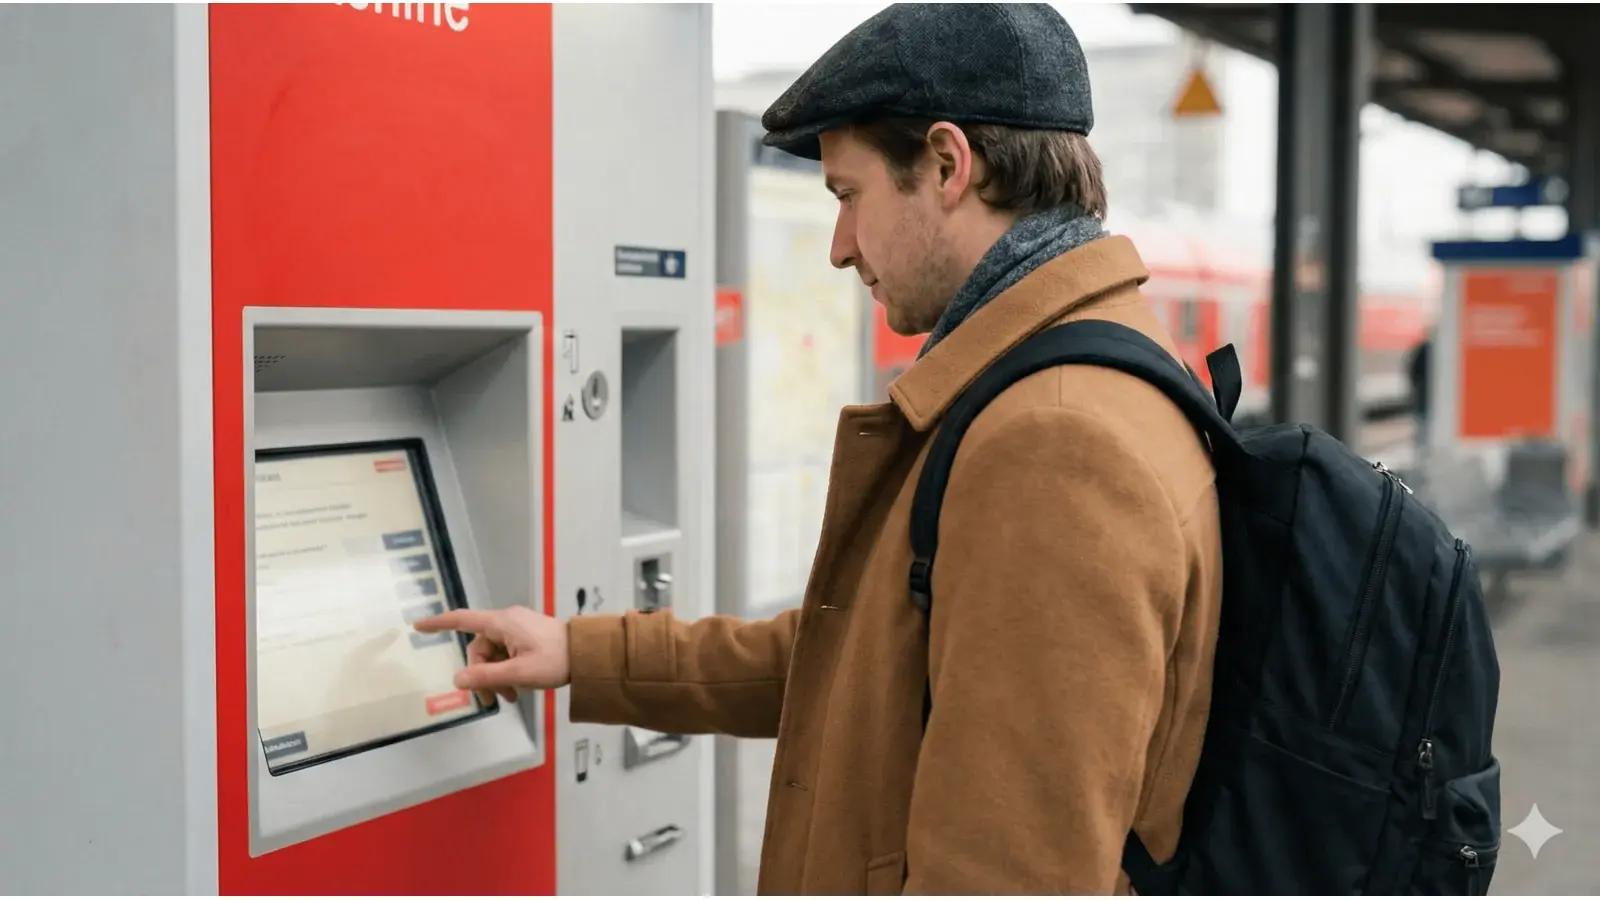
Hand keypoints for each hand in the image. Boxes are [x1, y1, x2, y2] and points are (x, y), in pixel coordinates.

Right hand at [412, 605, 570, 705]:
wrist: (589, 655)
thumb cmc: (555, 661)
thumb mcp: (519, 673)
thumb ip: (486, 676)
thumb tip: (457, 680)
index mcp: (502, 622)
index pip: (462, 619)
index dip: (439, 623)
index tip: (418, 626)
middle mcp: (507, 621)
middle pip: (479, 648)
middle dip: (481, 674)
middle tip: (491, 699)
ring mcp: (518, 628)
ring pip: (493, 654)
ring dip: (496, 677)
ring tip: (510, 698)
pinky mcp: (527, 636)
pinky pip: (507, 654)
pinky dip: (507, 672)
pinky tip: (517, 690)